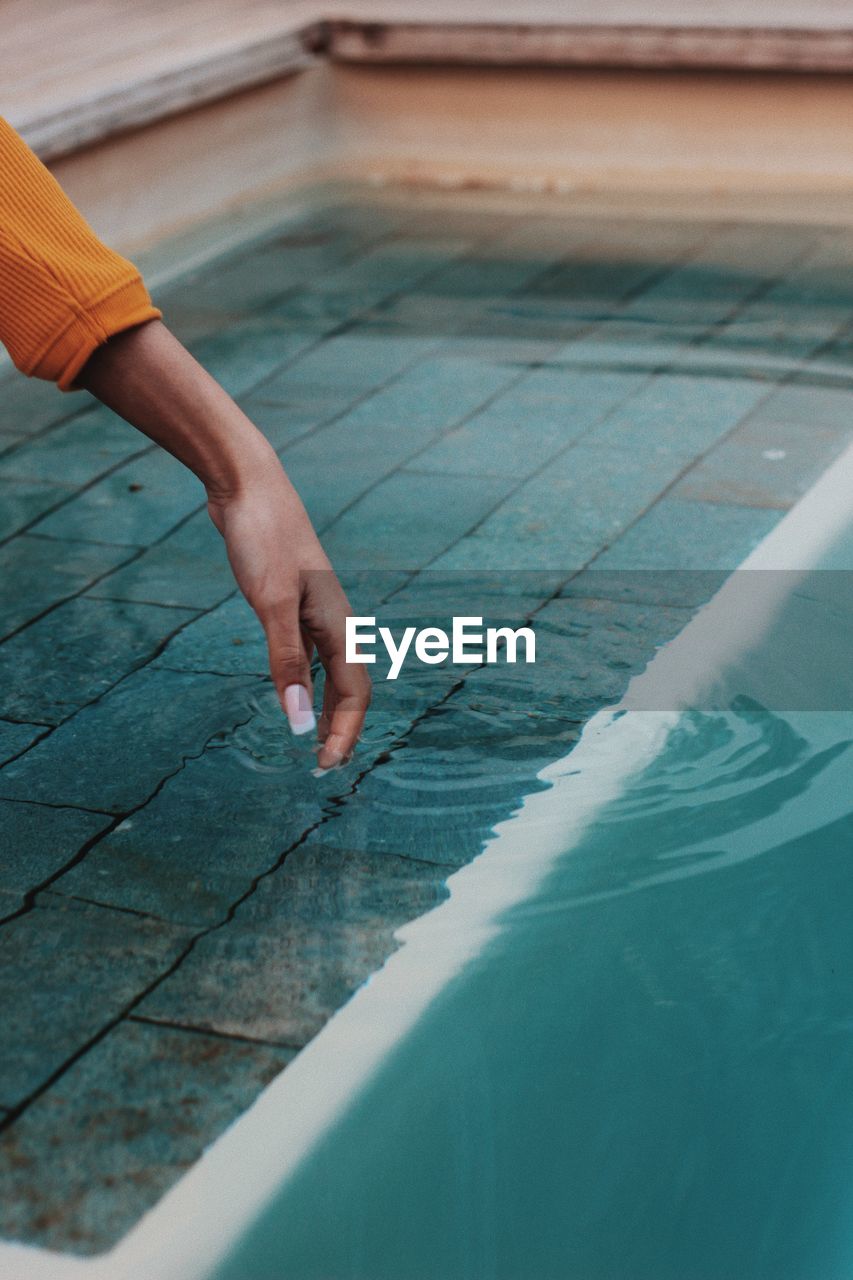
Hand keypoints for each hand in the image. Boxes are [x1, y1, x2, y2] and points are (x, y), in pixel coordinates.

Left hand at [206, 460, 369, 769]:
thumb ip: (286, 663)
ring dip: (327, 707)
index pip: (354, 695)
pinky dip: (308, 681)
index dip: (345, 733)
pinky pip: (311, 654)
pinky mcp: (295, 602)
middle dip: (341, 728)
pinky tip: (294, 689)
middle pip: (350, 687)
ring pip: (333, 671)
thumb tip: (297, 723)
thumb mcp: (271, 604)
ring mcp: (316, 611)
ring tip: (314, 739)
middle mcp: (335, 622)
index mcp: (339, 625)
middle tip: (322, 765)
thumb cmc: (264, 539)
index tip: (326, 766)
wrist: (249, 488)